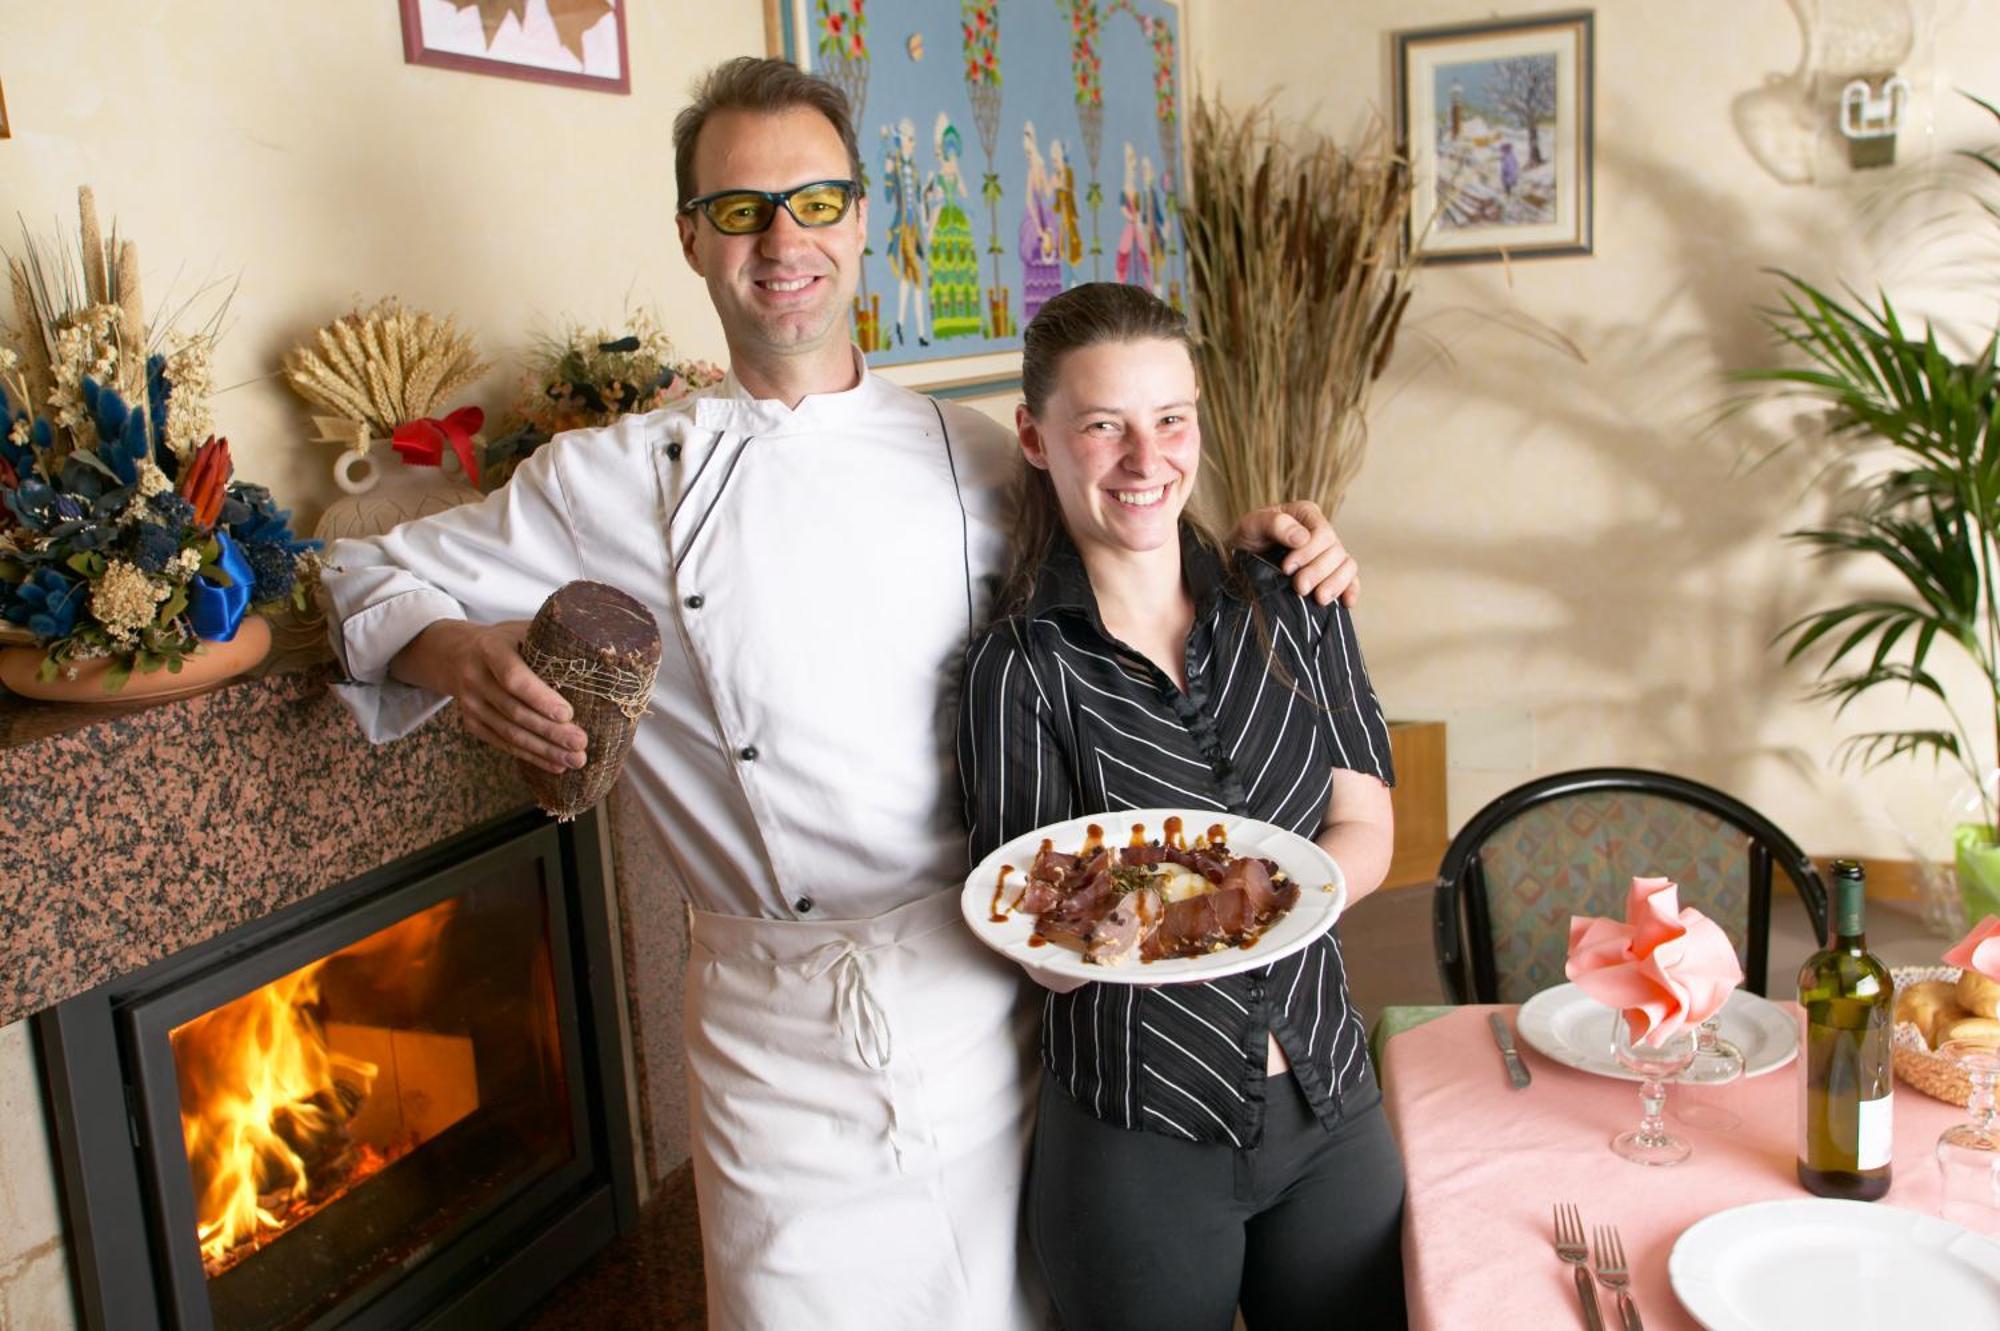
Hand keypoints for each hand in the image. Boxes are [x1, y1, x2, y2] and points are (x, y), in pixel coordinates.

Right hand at [391, 620, 587, 773]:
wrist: (455, 654)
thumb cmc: (503, 640)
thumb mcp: (520, 629)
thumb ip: (549, 637)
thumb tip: (597, 648)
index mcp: (490, 650)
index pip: (513, 678)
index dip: (540, 698)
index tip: (567, 713)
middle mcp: (475, 677)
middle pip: (515, 711)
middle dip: (550, 731)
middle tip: (581, 743)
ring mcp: (470, 703)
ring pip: (510, 733)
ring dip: (544, 750)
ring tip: (576, 759)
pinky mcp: (472, 723)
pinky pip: (504, 744)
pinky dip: (531, 756)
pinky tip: (556, 764)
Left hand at [1232, 500, 1359, 605]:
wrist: (1239, 559)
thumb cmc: (1246, 538)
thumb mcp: (1251, 525)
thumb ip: (1274, 524)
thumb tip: (1302, 537)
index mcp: (1306, 515)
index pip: (1323, 533)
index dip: (1309, 552)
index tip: (1286, 568)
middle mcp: (1322, 532)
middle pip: (1336, 551)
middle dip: (1318, 572)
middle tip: (1299, 588)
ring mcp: (1328, 554)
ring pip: (1347, 566)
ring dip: (1336, 584)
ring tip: (1319, 599)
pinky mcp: (1330, 574)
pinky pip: (1351, 580)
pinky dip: (1351, 590)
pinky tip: (1346, 603)